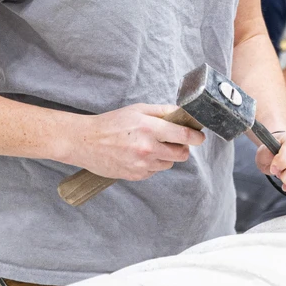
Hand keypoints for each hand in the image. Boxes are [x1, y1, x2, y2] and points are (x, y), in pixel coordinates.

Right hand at [66, 103, 205, 180]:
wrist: (85, 142)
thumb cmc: (112, 123)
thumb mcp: (138, 110)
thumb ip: (162, 111)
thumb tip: (183, 113)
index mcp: (150, 128)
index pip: (183, 136)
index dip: (196, 137)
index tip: (200, 137)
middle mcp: (148, 148)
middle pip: (181, 154)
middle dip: (182, 148)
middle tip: (173, 141)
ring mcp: (142, 165)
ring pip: (169, 164)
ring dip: (166, 156)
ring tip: (150, 146)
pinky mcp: (136, 176)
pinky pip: (154, 171)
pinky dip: (152, 164)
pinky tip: (139, 155)